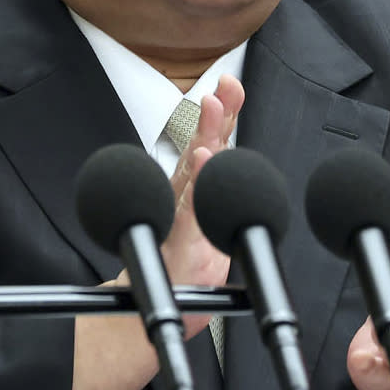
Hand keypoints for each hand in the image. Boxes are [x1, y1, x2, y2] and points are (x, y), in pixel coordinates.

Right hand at [160, 74, 244, 335]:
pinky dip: (194, 187)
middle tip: (221, 89)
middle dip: (213, 117)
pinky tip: (200, 165)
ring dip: (203, 143)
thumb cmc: (184, 260)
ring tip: (211, 115)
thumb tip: (227, 149)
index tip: (230, 82)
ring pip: (191, 174)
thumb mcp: (209, 218)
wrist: (158, 306)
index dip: (223, 112)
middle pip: (201, 148)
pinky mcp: (179, 243)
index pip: (212, 142)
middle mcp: (184, 195)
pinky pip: (188, 212)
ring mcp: (179, 217)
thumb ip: (217, 183)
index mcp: (195, 187)